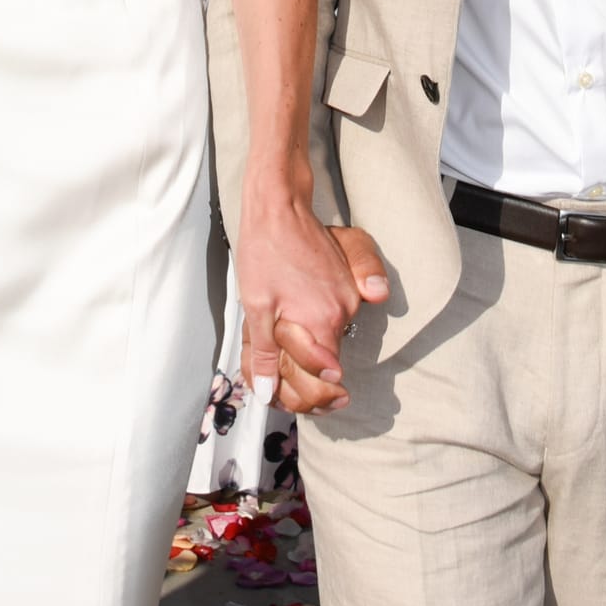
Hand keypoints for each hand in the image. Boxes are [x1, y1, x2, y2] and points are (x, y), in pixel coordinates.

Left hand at [273, 229, 388, 414]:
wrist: (280, 206)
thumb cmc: (265, 251)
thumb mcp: (256, 306)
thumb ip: (266, 353)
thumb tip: (267, 392)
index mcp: (322, 322)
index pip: (322, 380)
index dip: (302, 396)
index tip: (281, 399)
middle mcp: (343, 313)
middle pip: (327, 368)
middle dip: (302, 383)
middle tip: (273, 387)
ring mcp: (349, 299)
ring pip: (329, 345)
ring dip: (304, 357)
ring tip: (272, 354)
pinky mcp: (347, 286)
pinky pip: (333, 322)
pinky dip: (312, 332)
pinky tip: (288, 328)